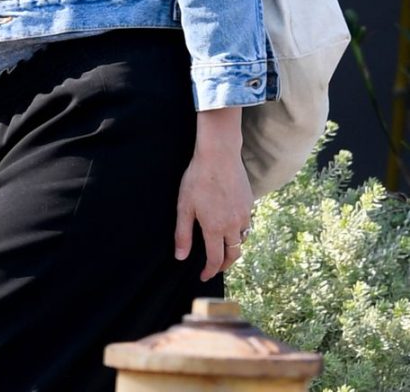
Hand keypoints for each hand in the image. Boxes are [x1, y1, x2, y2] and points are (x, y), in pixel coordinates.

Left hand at [174, 107, 253, 281]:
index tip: (204, 276)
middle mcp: (233, 225)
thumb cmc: (198, 178)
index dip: (210, 271)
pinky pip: (247, 224)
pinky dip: (240, 231)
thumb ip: (183, 234)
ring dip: (233, 247)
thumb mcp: (184, 206)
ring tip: (223, 247)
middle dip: (225, 265)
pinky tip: (231, 225)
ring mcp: (244, 214)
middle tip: (216, 267)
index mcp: (215, 228)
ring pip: (242, 239)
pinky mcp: (249, 202)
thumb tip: (181, 257)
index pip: (215, 259)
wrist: (219, 154)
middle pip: (234, 254)